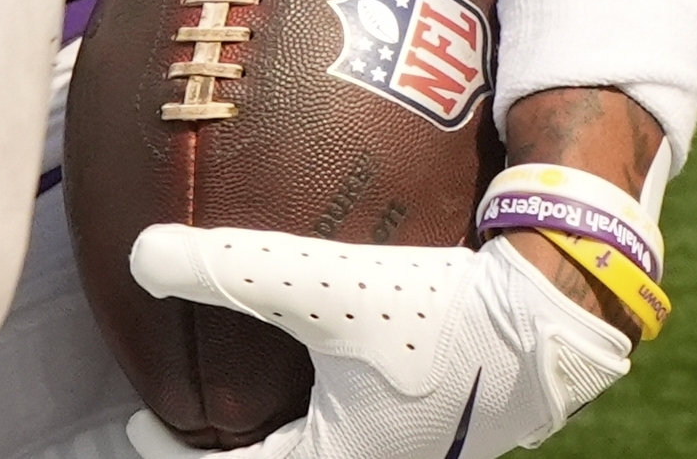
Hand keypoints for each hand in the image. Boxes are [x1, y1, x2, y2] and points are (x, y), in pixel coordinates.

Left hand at [121, 229, 632, 458]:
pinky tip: (327, 338)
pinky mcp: (444, 416)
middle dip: (235, 450)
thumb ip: (231, 269)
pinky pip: (368, 416)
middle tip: (188, 413)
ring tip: (249, 380)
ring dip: (284, 426)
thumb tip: (141, 258)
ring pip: (330, 446)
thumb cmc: (442, 311)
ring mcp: (418, 446)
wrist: (555, 313)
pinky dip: (328, 394)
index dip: (179, 456)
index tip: (141, 423)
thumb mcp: (324, 283)